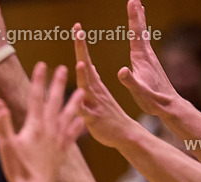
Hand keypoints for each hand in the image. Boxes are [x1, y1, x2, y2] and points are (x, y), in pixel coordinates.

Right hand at [0, 63, 84, 181]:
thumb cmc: (18, 169)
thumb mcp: (6, 145)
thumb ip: (2, 123)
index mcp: (34, 125)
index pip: (36, 97)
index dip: (39, 79)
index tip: (42, 64)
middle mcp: (49, 129)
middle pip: (55, 101)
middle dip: (58, 84)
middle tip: (65, 68)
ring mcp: (58, 140)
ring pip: (69, 115)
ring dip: (75, 102)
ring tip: (82, 90)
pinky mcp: (62, 151)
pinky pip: (72, 135)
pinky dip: (77, 126)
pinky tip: (81, 120)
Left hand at [74, 23, 139, 148]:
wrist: (123, 134)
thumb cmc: (107, 116)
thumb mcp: (97, 96)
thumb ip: (90, 81)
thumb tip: (86, 65)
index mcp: (94, 85)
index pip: (86, 60)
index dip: (81, 44)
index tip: (77, 27)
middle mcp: (95, 90)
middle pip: (86, 66)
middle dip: (81, 49)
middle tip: (79, 31)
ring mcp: (95, 103)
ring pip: (88, 87)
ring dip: (84, 75)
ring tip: (81, 62)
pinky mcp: (93, 119)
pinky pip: (85, 111)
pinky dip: (82, 103)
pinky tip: (79, 98)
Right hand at [117, 0, 179, 117]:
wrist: (169, 105)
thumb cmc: (153, 100)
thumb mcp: (140, 92)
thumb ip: (131, 82)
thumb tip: (121, 71)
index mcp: (141, 59)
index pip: (136, 33)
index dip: (133, 18)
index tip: (132, 2)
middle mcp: (147, 55)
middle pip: (141, 30)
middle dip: (136, 14)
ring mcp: (149, 58)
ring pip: (143, 35)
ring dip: (139, 21)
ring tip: (138, 10)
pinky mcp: (150, 64)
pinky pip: (143, 43)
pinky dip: (140, 34)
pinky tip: (140, 35)